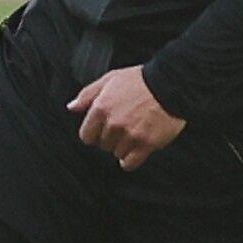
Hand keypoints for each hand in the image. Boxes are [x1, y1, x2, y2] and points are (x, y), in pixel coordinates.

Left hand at [68, 67, 184, 170]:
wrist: (171, 85)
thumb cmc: (141, 80)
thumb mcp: (110, 79)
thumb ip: (88, 94)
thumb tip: (72, 107)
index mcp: (101, 108)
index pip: (86, 136)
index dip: (94, 133)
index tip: (102, 130)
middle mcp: (113, 123)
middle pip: (103, 145)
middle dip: (111, 138)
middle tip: (124, 126)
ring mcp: (130, 135)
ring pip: (117, 153)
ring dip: (123, 147)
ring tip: (134, 132)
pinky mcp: (146, 144)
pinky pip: (130, 163)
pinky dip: (131, 160)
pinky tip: (136, 150)